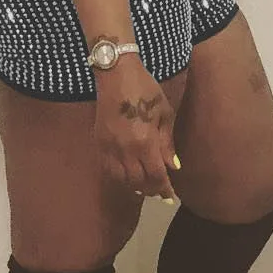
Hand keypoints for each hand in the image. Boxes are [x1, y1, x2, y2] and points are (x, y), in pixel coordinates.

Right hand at [94, 60, 178, 200]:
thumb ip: (167, 143)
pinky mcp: (99, 143)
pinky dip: (120, 177)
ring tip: (146, 186)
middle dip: (152, 190)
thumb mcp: (164, 113)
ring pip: (122, 179)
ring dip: (135, 186)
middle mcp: (125, 150)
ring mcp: (109, 148)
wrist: (116, 75)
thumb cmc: (146, 90)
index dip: (165, 189)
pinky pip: (109, 169)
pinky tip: (128, 175)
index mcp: (145, 142)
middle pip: (139, 182)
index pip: (156, 175)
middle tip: (161, 192)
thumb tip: (173, 166)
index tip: (171, 198)